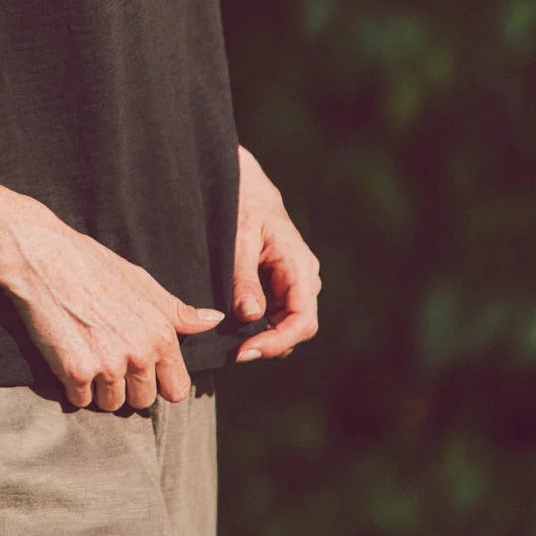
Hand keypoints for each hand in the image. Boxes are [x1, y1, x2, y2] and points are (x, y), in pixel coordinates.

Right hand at [5, 207, 226, 411]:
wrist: (44, 258)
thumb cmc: (94, 266)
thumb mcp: (142, 284)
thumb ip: (178, 312)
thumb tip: (214, 320)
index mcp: (161, 335)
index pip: (176, 390)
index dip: (159, 383)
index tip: (142, 371)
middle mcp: (140, 353)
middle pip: (143, 401)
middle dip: (127, 387)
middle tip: (107, 356)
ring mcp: (108, 365)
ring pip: (111, 404)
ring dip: (98, 389)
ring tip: (87, 353)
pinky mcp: (76, 372)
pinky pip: (80, 400)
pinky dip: (72, 386)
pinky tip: (67, 356)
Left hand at [229, 144, 320, 363]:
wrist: (243, 181)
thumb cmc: (242, 203)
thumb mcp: (238, 238)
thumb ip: (244, 277)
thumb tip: (251, 316)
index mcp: (299, 265)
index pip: (303, 320)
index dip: (277, 342)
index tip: (246, 352)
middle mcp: (303, 276)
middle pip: (297, 327)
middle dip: (269, 344)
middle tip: (234, 353)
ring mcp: (293, 280)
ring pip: (286, 323)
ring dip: (263, 336)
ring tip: (231, 342)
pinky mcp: (280, 282)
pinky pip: (276, 312)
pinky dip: (258, 324)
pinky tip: (234, 327)